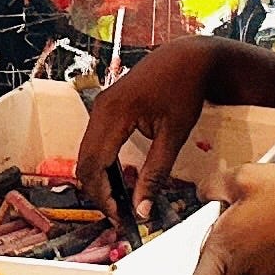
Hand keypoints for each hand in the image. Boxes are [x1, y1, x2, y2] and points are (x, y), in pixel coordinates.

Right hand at [77, 38, 219, 224]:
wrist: (189, 56)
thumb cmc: (185, 90)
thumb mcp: (174, 135)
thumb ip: (155, 173)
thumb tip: (142, 208)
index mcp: (114, 113)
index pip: (94, 165)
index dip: (103, 196)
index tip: (120, 218)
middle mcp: (100, 108)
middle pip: (84, 162)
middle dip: (99, 192)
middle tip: (120, 215)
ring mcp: (101, 105)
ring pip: (87, 153)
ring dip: (100, 180)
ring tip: (121, 202)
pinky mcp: (106, 106)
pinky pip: (95, 142)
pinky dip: (103, 164)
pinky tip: (120, 179)